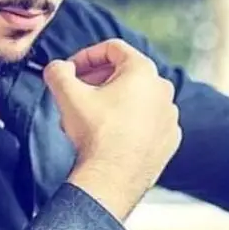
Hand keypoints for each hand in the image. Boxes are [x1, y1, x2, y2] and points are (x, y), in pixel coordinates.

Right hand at [43, 39, 181, 220]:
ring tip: (93, 119)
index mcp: (143, 71)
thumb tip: (58, 68)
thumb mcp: (67, 95)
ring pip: (139, 100)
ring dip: (115, 103)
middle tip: (80, 94)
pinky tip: (114, 136)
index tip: (72, 71)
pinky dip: (133, 124)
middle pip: (127, 74)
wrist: (112, 181)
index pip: (112, 49)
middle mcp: (164, 91)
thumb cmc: (96, 137)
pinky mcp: (170, 141)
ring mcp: (170, 118)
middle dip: (99, 81)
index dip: (86, 56)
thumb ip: (58, 71)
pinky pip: (149, 123)